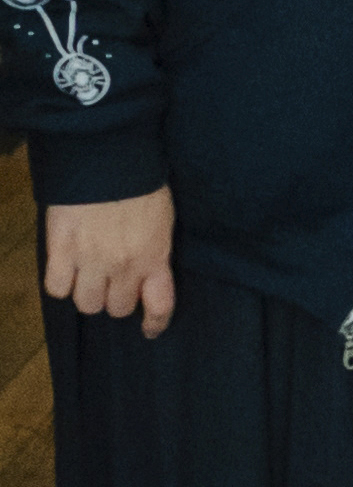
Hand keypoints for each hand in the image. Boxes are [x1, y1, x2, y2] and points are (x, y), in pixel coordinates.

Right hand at [44, 189, 176, 337]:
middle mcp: (123, 266)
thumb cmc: (142, 182)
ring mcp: (90, 260)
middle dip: (114, 298)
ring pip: (85, 304)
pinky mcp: (61, 250)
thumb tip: (146, 274)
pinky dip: (61, 282)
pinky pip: (57, 288)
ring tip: (88, 274)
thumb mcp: (162, 219)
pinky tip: (67, 267)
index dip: (155, 323)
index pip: (159, 305)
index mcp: (155, 256)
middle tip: (111, 281)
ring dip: (87, 293)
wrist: (109, 157)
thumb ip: (155, 251)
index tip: (150, 330)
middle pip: (115, 308)